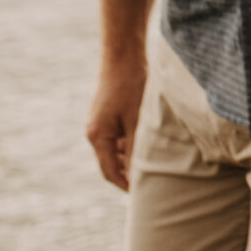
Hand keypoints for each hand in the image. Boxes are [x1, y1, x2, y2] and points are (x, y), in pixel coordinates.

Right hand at [85, 50, 148, 190]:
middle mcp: (95, 132)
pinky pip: (119, 137)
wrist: (124, 54)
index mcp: (98, 137)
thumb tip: (139, 175)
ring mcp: (100, 123)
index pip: (110, 172)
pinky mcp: (109, 114)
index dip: (126, 186)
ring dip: (132, 158)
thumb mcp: (137, 120)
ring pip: (117, 150)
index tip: (144, 195)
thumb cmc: (131, 86)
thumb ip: (136, 149)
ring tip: (156, 165)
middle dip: (130, 173)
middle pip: (112, 163)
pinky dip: (132, 144)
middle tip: (154, 183)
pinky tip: (151, 143)